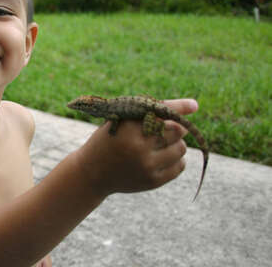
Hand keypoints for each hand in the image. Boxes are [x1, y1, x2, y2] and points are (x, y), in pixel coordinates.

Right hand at [76, 99, 197, 196]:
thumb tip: (195, 106)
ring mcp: (146, 165)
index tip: (194, 105)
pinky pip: (179, 166)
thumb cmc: (110, 139)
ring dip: (175, 144)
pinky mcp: (152, 181)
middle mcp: (138, 146)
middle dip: (173, 128)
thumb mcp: (122, 121)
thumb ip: (151, 111)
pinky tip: (161, 158)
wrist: (91, 173)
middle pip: (176, 130)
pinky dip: (175, 160)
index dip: (179, 108)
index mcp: (128, 127)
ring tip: (160, 145)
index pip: (161, 113)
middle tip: (162, 130)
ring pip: (181, 149)